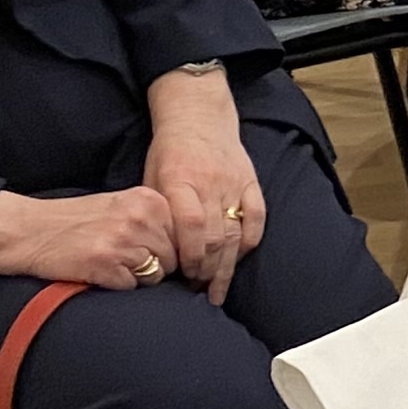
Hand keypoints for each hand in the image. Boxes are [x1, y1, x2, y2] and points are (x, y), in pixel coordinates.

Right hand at [0, 188, 178, 291]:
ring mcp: (125, 241)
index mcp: (149, 199)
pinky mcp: (107, 265)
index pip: (184, 235)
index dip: (172, 250)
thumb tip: (188, 249)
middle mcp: (141, 217)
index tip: (154, 254)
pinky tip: (100, 272)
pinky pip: (132, 287)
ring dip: (138, 277)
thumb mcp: (122, 206)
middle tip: (127, 261)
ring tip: (112, 264)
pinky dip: (119, 285)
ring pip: (156, 274)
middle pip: (174, 257)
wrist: (31, 231)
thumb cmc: (77, 221)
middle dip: (156, 265)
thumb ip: (153, 220)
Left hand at [144, 89, 265, 304]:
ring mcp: (234, 183)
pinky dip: (248, 243)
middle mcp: (210, 184)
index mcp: (180, 180)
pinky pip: (257, 218)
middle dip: (207, 271)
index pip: (191, 226)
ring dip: (226, 266)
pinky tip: (238, 259)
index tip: (183, 277)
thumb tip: (157, 255)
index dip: (190, 256)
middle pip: (215, 237)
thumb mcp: (151, 177)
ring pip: (236, 234)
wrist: (199, 116)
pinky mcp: (251, 182)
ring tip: (217, 290)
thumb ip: (158, 213)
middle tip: (198, 292)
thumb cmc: (168, 151)